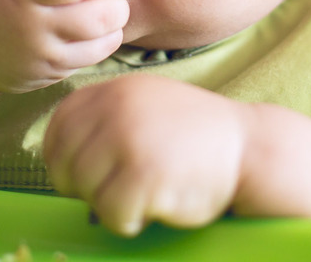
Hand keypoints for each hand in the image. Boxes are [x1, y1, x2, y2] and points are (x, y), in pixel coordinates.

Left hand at [43, 75, 250, 235]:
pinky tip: (157, 205)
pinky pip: (110, 214)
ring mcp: (129, 140)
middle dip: (83, 186)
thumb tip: (59, 154)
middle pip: (64, 163)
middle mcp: (116, 109)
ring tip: (145, 193)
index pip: (59, 125)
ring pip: (84, 192)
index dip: (61, 156)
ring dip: (109, 204)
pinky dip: (129, 220)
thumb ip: (107, 117)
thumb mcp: (148, 105)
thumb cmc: (198, 136)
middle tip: (118, 189)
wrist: (251, 149)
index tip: (80, 173)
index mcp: (115, 90)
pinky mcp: (143, 175)